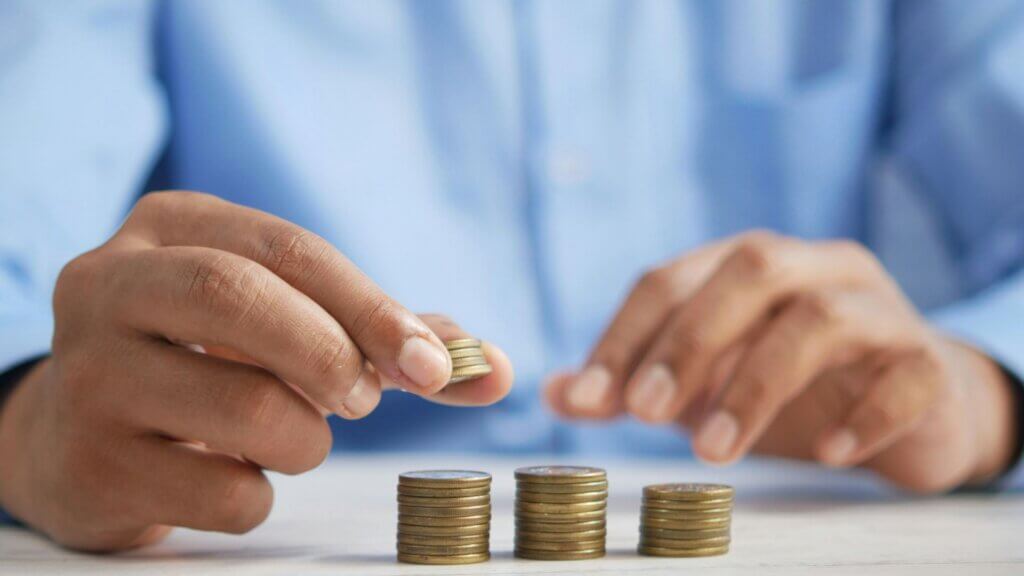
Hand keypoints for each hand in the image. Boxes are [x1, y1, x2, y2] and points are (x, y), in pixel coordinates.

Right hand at [0, 192, 512, 550]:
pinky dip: (259, 495)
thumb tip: (494, 368)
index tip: (434, 365)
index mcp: (170, 228)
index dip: (372, 307)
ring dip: (305, 438)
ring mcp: (87, 376)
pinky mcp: (89, 464)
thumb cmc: (209, 362)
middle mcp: (110, 285)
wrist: (80, 435)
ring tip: (292, 436)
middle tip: (363, 400)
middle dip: (332, 355)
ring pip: (244, 408)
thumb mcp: (282, 320)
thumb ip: (387, 337)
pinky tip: (233, 475)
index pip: (287, 248)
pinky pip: (221, 492)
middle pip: (240, 297)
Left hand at [546, 232, 1016, 492]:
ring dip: (757, 384)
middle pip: (749, 269)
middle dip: (689, 341)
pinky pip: (905, 374)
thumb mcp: (703, 384)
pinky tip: (827, 454)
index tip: (587, 399)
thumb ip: (633, 384)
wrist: (913, 405)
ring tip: (715, 451)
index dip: (624, 335)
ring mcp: (878, 308)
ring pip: (821, 318)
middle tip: (645, 413)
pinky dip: (863, 414)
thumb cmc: (792, 386)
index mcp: (747, 265)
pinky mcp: (928, 361)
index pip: (670, 278)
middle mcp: (813, 268)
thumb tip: (554, 394)